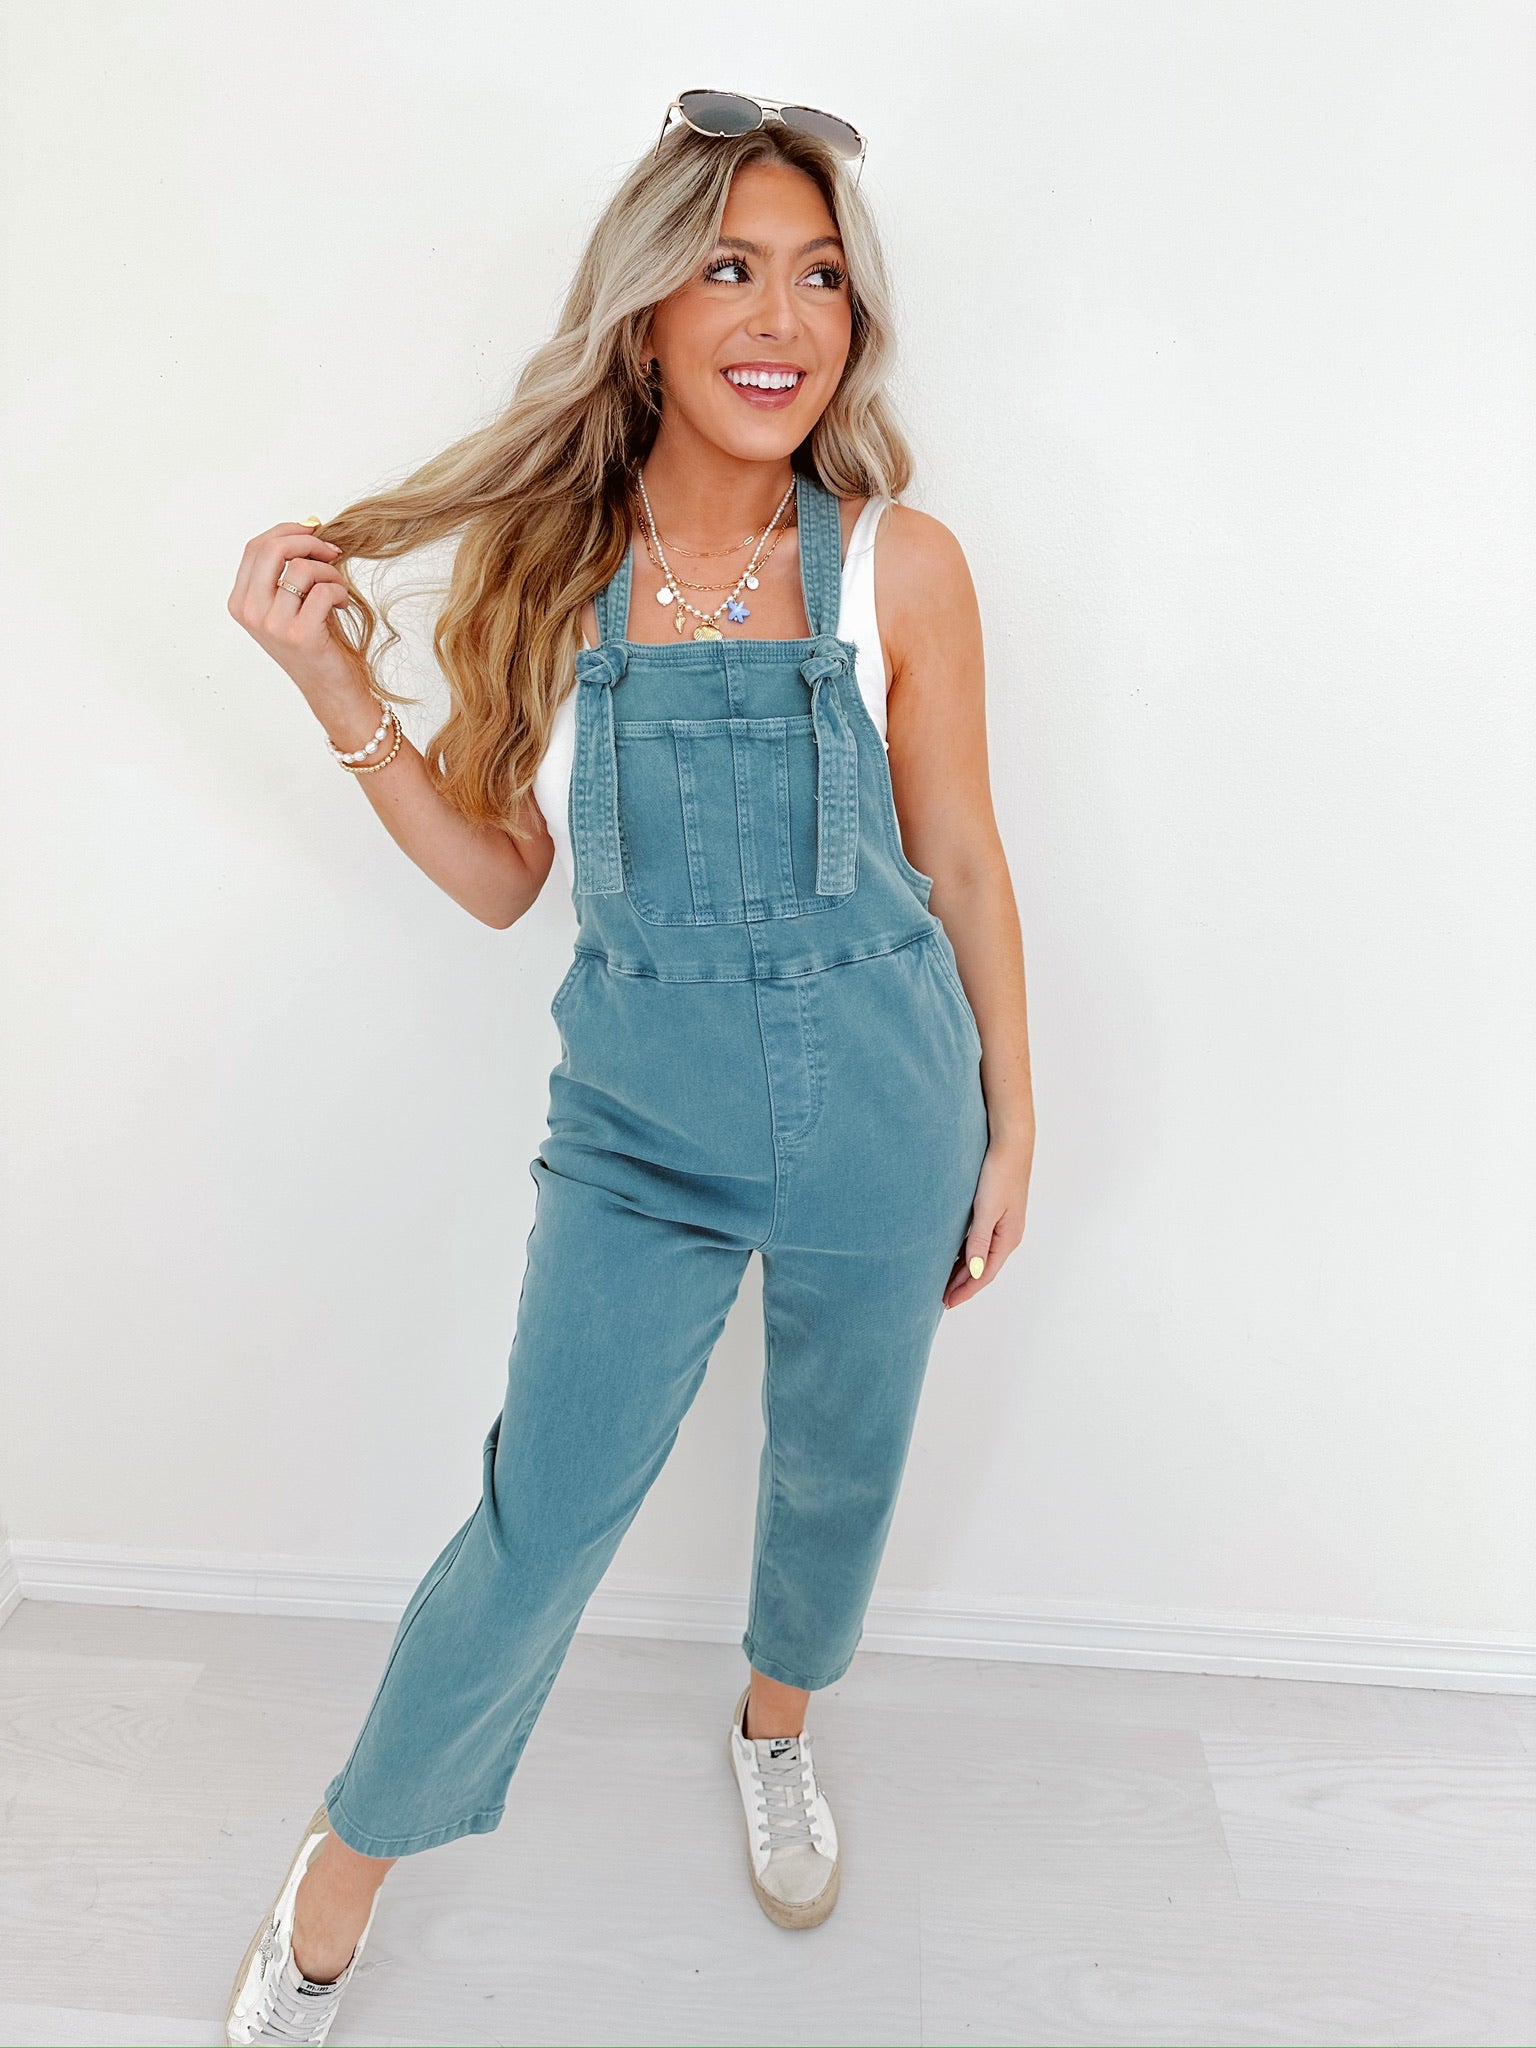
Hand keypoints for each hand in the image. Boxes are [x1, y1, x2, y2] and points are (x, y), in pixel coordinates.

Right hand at [227, 521, 359, 710]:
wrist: (330, 687)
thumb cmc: (314, 641)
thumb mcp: (290, 602)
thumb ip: (286, 569)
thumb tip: (307, 525)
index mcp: (241, 602)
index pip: (255, 547)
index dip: (288, 531)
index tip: (314, 532)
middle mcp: (251, 613)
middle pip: (272, 549)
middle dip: (308, 541)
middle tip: (331, 552)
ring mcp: (273, 625)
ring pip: (301, 568)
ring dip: (329, 572)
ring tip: (337, 588)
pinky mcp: (301, 635)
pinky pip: (322, 590)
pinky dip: (339, 591)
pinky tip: (342, 604)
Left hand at [942, 1132, 1031, 1309]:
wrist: (1010, 1142)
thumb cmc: (999, 1172)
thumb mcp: (986, 1208)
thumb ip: (979, 1241)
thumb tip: (973, 1272)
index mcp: (1007, 1237)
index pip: (983, 1274)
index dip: (965, 1290)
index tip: (947, 1303)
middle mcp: (1007, 1235)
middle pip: (982, 1268)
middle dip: (962, 1284)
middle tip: (940, 1298)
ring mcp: (1003, 1224)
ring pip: (980, 1255)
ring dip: (963, 1270)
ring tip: (944, 1282)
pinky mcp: (996, 1212)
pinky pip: (979, 1241)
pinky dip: (965, 1253)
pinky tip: (953, 1254)